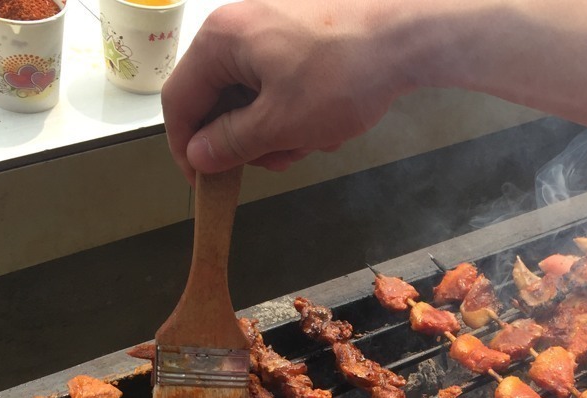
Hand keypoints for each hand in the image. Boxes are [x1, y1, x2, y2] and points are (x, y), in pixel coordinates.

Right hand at [161, 0, 413, 179]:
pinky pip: (285, 86)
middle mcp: (240, 27)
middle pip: (221, 101)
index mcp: (221, 40)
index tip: (203, 181)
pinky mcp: (302, 39)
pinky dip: (303, 112)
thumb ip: (233, 143)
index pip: (180, 100)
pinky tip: (333, 120)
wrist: (406, 38)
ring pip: (257, 99)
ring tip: (319, 138)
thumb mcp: (281, 123)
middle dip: (253, 141)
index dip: (187, 147)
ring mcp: (273, 30)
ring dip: (284, 131)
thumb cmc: (345, 73)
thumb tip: (199, 155)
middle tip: (283, 158)